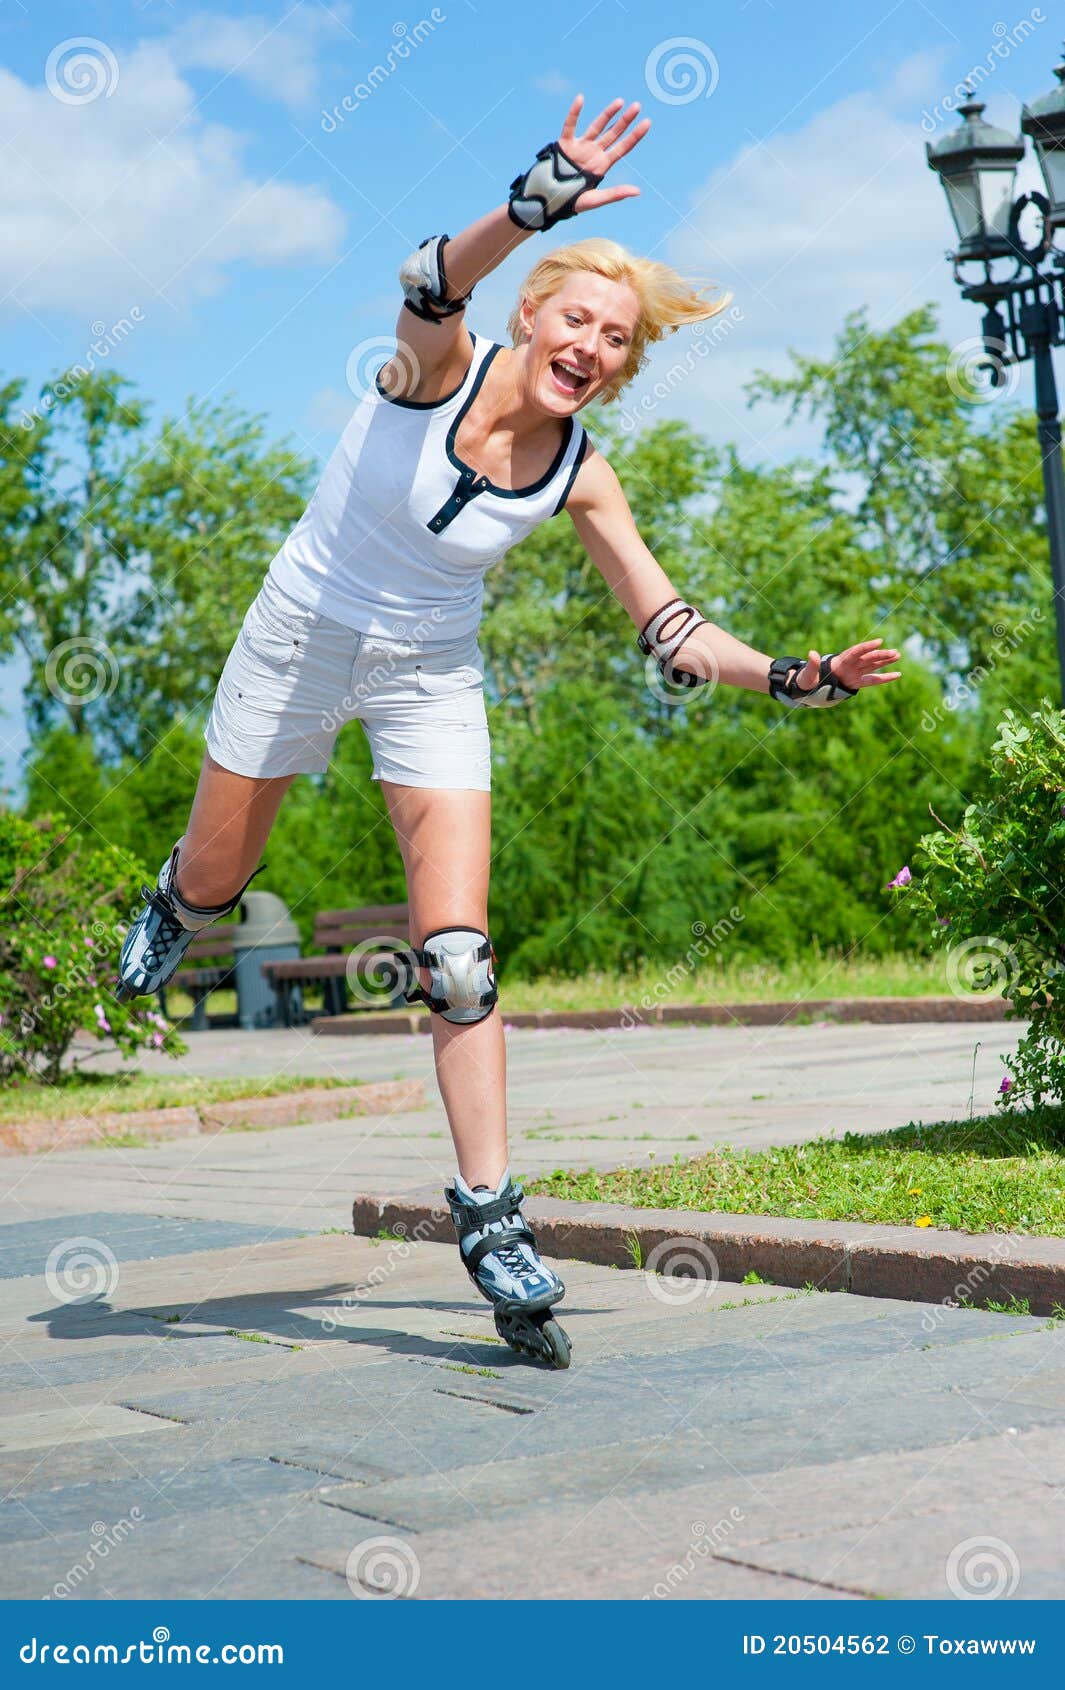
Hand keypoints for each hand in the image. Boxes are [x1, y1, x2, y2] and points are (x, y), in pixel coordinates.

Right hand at [557, 93, 651, 214]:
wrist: (550, 200)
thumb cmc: (572, 202)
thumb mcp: (595, 200)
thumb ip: (615, 194)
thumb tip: (638, 191)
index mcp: (602, 165)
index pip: (622, 148)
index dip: (635, 136)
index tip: (647, 122)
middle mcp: (593, 153)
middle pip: (613, 133)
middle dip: (625, 121)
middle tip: (638, 106)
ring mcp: (580, 146)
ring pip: (597, 126)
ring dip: (608, 114)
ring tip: (621, 101)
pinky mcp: (565, 144)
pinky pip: (570, 125)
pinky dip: (574, 113)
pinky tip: (580, 99)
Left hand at [796, 639, 901, 692]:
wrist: (808, 686)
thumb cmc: (807, 679)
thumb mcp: (807, 674)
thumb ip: (811, 664)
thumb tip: (811, 653)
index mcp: (839, 661)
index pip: (855, 652)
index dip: (867, 647)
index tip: (879, 642)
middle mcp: (849, 665)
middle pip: (867, 658)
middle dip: (880, 655)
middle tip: (894, 652)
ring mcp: (853, 673)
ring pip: (872, 665)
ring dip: (885, 661)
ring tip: (898, 655)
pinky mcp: (856, 682)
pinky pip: (872, 680)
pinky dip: (884, 678)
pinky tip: (897, 674)